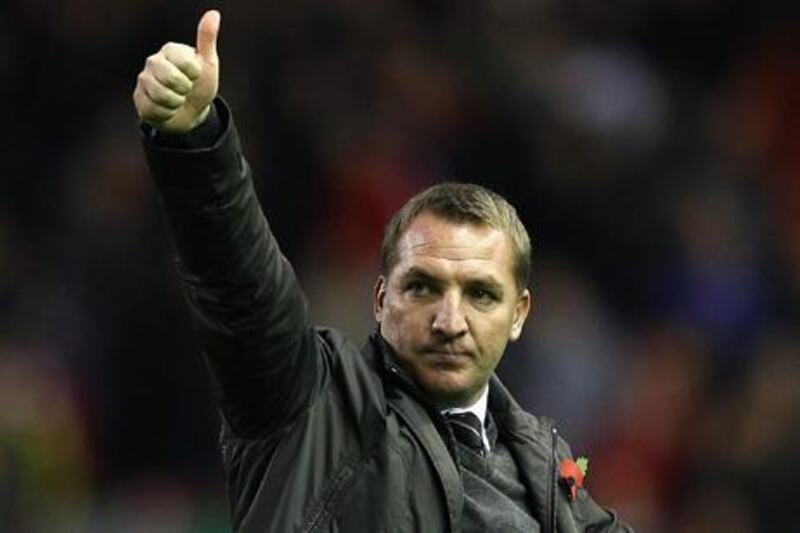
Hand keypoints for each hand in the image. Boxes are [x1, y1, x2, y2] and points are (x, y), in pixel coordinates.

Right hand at [133, 10, 220, 132]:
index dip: (195, 75)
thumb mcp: (208, 63)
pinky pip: (154, 109)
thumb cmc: (200, 85)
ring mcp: (144, 80)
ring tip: (177, 99)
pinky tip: (167, 108)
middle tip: (186, 89)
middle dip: (185, 90)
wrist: (192, 112)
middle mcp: (153, 62)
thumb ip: (207, 39)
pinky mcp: (139, 98)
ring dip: (176, 103)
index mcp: (170, 50)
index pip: (187, 64)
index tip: (195, 75)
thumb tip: (213, 14)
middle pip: (171, 79)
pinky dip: (167, 113)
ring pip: (161, 95)